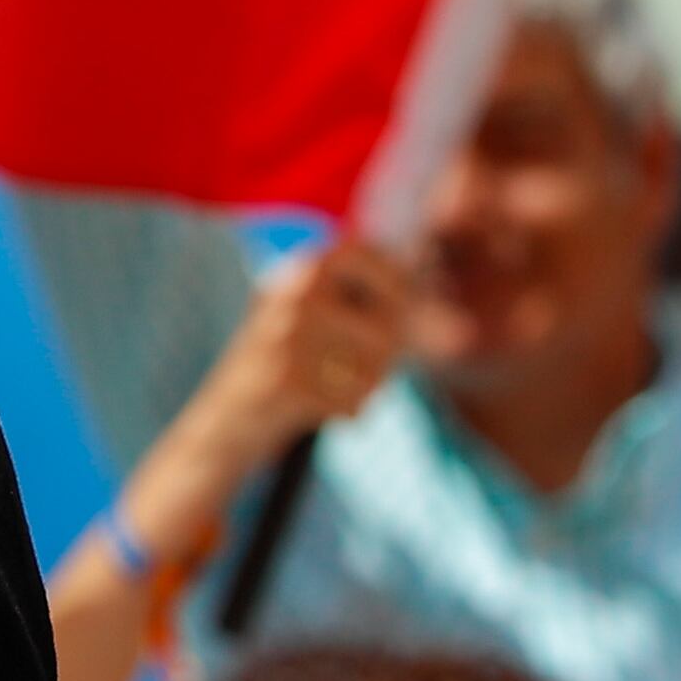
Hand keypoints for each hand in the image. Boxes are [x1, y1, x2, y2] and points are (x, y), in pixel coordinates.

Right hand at [102, 236, 410, 580]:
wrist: (221, 426)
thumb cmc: (287, 372)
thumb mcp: (318, 324)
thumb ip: (379, 312)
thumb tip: (459, 330)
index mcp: (299, 271)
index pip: (369, 254)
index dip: (398, 285)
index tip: (397, 317)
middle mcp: (291, 293)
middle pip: (388, 324)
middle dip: (387, 356)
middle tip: (356, 370)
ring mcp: (285, 335)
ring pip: (376, 367)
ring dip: (367, 389)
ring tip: (330, 390)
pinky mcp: (285, 380)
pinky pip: (354, 399)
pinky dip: (348, 413)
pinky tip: (316, 411)